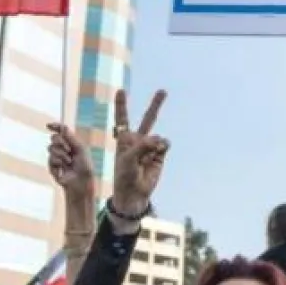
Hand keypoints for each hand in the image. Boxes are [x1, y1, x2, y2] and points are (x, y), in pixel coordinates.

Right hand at [46, 122, 94, 197]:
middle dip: (60, 142)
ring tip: (69, 162)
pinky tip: (63, 169)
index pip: (61, 132)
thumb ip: (71, 138)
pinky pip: (50, 159)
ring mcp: (57, 157)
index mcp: (71, 143)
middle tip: (68, 149)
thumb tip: (63, 127)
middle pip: (54, 138)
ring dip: (61, 155)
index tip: (48, 126)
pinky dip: (58, 163)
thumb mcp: (80, 149)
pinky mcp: (52, 167)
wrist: (81, 181)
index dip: (55, 127)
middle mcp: (63, 149)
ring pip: (51, 148)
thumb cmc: (84, 166)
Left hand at [110, 89, 167, 215]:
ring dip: (155, 140)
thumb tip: (159, 138)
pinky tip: (157, 152)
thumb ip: (142, 145)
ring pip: (158, 135)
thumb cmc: (124, 175)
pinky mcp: (160, 155)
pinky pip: (164, 144)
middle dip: (156, 105)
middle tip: (163, 91)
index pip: (122, 119)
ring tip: (149, 152)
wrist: (134, 193)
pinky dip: (162, 146)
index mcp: (124, 139)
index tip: (121, 91)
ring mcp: (150, 148)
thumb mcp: (128, 159)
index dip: (122, 105)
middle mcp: (138, 141)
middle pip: (148, 119)